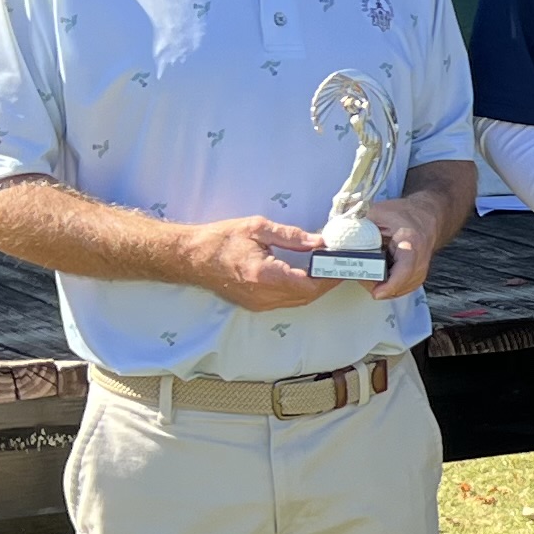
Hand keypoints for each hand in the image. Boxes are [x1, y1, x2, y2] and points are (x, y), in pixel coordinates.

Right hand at [181, 215, 331, 309]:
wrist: (190, 258)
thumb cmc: (220, 239)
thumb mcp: (258, 228)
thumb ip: (291, 236)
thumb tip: (319, 241)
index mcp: (264, 275)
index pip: (309, 285)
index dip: (330, 277)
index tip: (343, 265)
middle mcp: (263, 295)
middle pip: (307, 297)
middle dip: (326, 283)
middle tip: (339, 265)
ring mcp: (258, 303)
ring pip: (297, 302)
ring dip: (314, 288)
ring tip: (326, 269)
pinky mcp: (254, 305)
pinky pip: (285, 302)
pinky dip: (299, 291)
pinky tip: (304, 275)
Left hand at [359, 192, 448, 302]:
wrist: (425, 215)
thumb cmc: (402, 213)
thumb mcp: (376, 213)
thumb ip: (355, 226)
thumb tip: (328, 238)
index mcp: (410, 241)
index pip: (405, 268)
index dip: (391, 284)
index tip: (376, 293)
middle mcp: (420, 258)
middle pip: (403, 283)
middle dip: (382, 287)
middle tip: (364, 281)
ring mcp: (421, 267)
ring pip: (404, 288)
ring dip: (386, 288)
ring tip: (370, 279)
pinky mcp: (419, 273)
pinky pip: (406, 287)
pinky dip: (392, 287)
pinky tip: (381, 281)